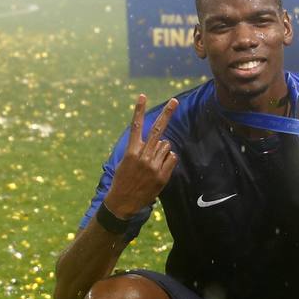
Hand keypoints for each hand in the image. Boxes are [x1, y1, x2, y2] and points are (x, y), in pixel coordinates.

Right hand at [103, 95, 178, 218]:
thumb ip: (142, 150)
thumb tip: (163, 142)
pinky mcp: (162, 175)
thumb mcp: (126, 162)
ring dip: (162, 150)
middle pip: (157, 130)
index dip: (139, 110)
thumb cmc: (124, 180)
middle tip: (174, 101)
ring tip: (152, 163)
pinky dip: (168, 160)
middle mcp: (143, 156)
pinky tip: (159, 169)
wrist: (124, 202)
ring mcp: (153, 165)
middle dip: (167, 114)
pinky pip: (172, 158)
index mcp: (131, 151)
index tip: (142, 96)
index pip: (136, 126)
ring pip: (166, 146)